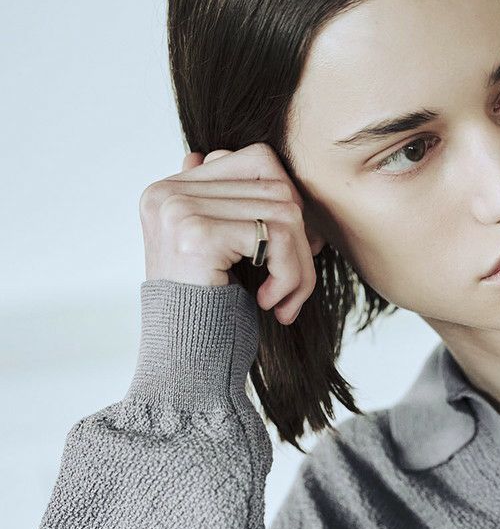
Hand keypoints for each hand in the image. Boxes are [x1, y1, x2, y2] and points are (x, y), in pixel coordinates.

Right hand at [139, 141, 325, 323]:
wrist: (185, 366)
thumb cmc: (212, 317)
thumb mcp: (227, 258)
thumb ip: (238, 214)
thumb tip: (279, 183)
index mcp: (170, 191)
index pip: (258, 162)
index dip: (291, 207)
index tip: (296, 254)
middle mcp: (168, 192)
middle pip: (276, 185)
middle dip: (301, 241)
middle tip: (296, 287)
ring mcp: (178, 209)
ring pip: (283, 211)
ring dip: (300, 265)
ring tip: (284, 302)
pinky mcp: (197, 233)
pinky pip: (276, 237)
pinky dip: (290, 275)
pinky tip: (271, 306)